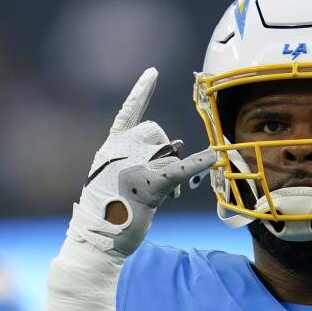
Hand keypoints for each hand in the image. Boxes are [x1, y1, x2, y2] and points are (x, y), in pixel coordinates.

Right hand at [40, 68, 215, 310]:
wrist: (97, 238)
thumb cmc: (110, 211)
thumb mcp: (119, 177)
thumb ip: (140, 159)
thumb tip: (175, 149)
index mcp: (110, 146)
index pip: (128, 112)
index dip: (140, 92)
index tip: (152, 72)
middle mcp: (120, 150)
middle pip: (157, 132)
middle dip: (164, 151)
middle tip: (156, 179)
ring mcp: (134, 165)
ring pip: (169, 150)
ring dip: (172, 168)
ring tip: (158, 193)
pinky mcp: (150, 185)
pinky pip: (181, 169)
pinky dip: (198, 162)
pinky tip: (214, 157)